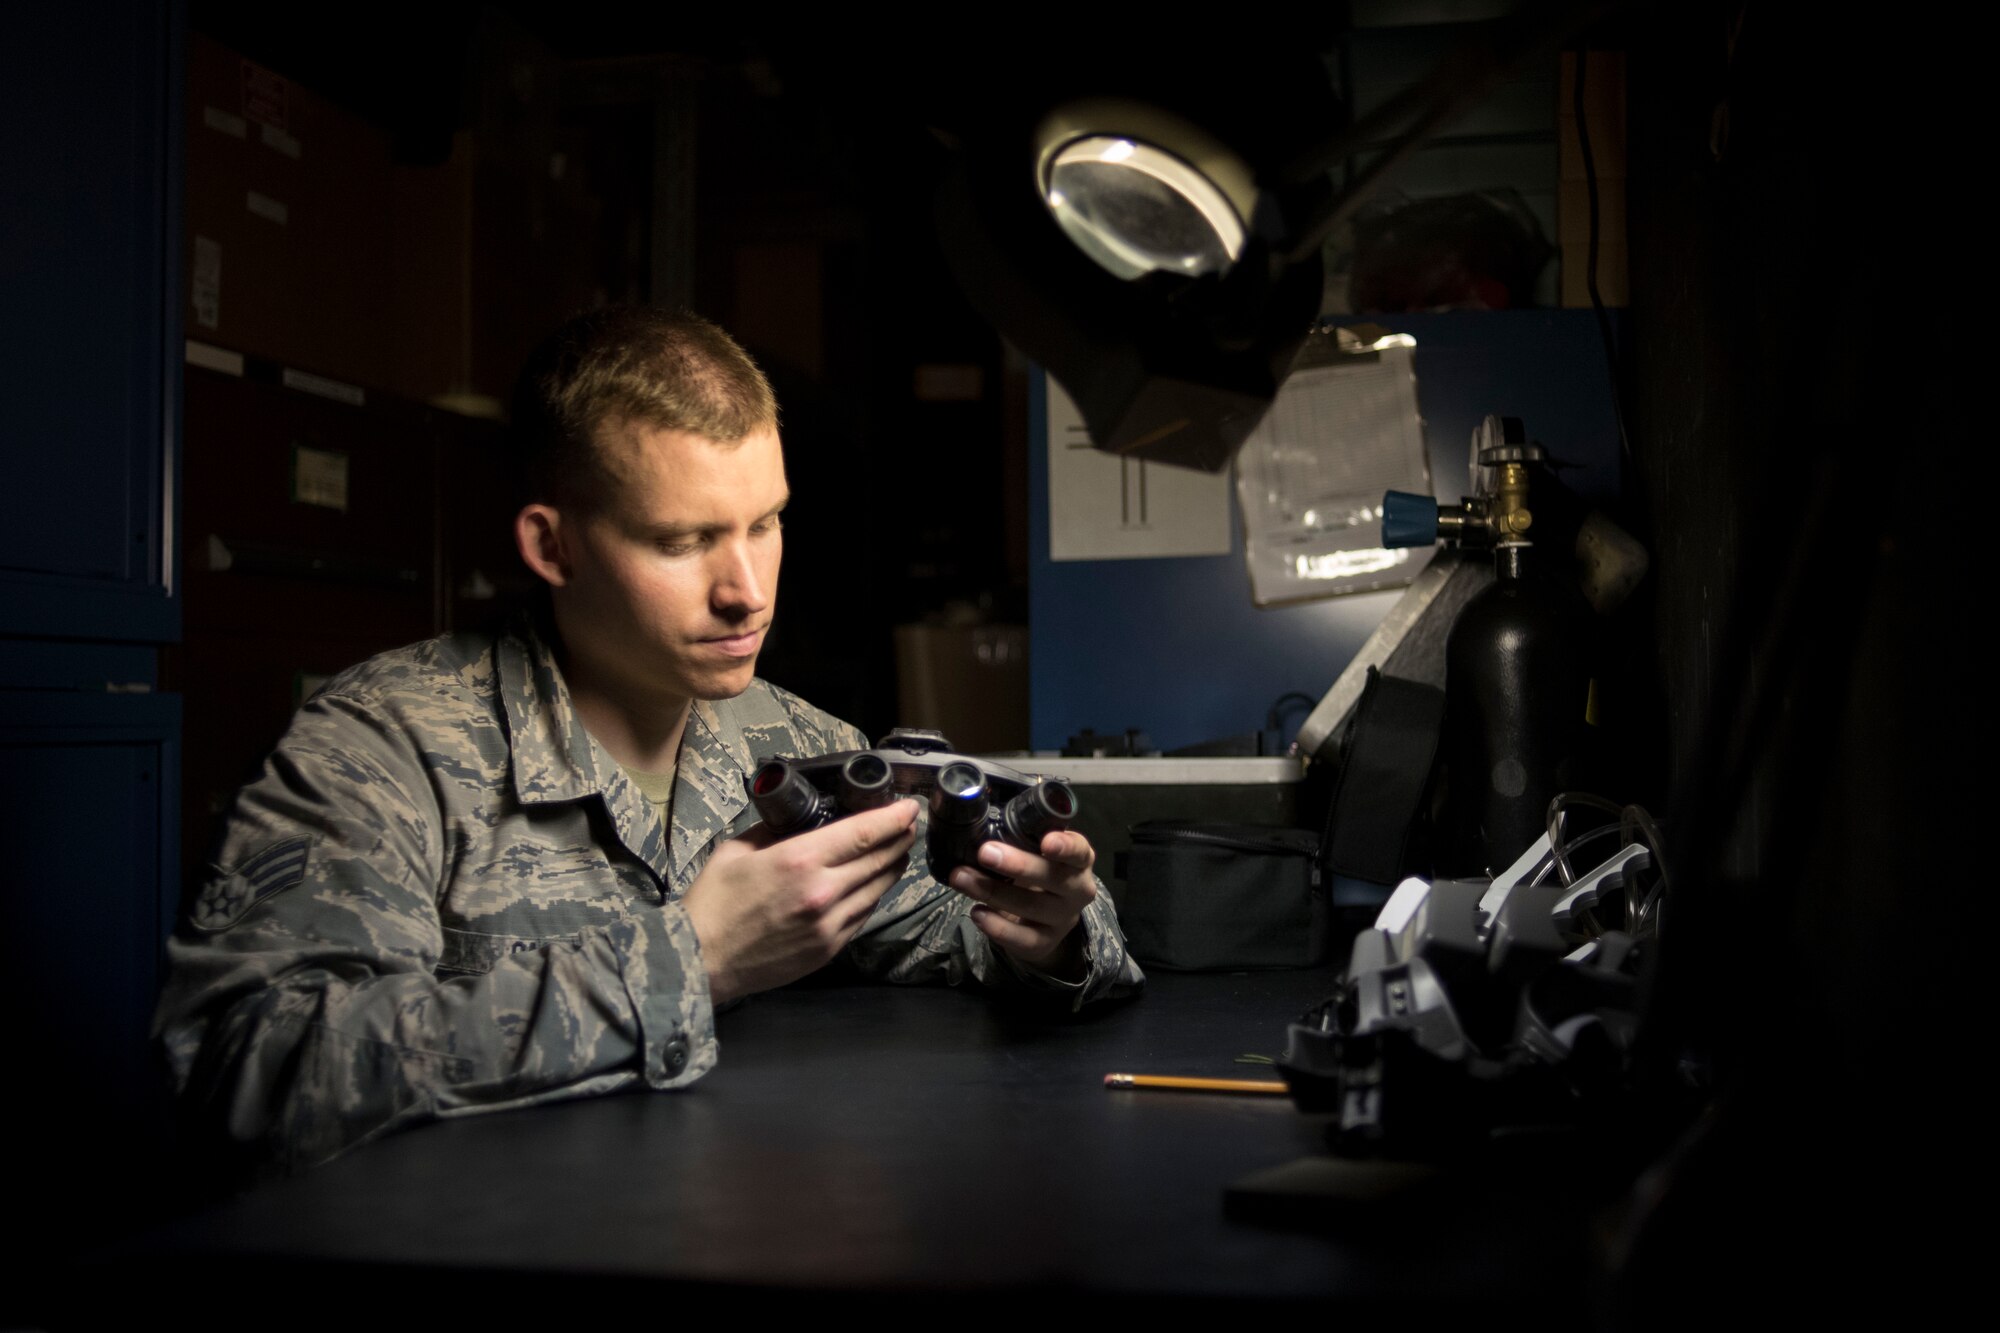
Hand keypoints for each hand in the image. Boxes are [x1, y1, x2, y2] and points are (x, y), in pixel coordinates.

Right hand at [683, 798, 917, 1005]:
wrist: (701, 959)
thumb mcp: (738, 850)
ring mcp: (830, 924)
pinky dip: (873, 895)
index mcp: (799, 860)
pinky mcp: (830, 949)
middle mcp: (823, 892)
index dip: (893, 818)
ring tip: (896, 850)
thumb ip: (774, 831)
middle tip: (909, 825)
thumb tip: (800, 819)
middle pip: (880, 860)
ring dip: (892, 867)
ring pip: (879, 889)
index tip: (909, 807)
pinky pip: (863, 915)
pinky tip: (871, 884)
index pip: (863, 833)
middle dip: (900, 838)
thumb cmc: (713, 902)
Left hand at [948, 830, 1096, 979]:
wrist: (1042, 918)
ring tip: (961, 878)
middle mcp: (1078, 889)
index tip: (1047, 841)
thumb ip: (1019, 835)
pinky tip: (977, 913)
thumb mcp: (1034, 850)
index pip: (1079, 850)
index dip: (1065, 846)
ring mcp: (1064, 918)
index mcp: (1079, 859)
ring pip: (1033, 907)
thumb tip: (979, 815)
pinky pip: (1024, 938)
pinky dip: (998, 927)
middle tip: (985, 852)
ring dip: (993, 892)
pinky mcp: (1046, 942)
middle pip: (1055, 878)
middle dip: (1019, 865)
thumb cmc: (1034, 869)